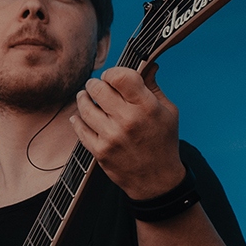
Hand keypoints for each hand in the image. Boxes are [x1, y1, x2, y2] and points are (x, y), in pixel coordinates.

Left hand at [71, 63, 184, 200]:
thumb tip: (148, 64)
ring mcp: (111, 137)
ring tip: (85, 97)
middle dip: (95, 84)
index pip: (120, 76)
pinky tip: (79, 116)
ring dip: (83, 99)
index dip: (112, 73)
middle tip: (96, 86)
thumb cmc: (164, 143)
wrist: (157, 181)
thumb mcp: (168, 112)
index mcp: (146, 107)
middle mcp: (127, 120)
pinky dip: (77, 119)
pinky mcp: (100, 151)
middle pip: (98, 88)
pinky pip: (80, 128)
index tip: (112, 77)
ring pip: (85, 107)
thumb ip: (153, 87)